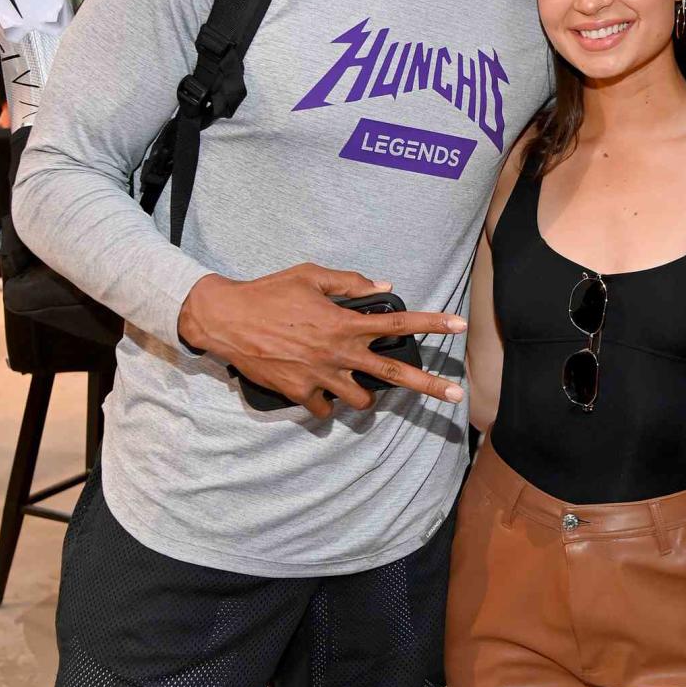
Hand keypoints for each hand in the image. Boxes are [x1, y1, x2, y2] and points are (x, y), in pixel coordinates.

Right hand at [178, 264, 466, 419]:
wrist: (226, 320)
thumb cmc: (269, 293)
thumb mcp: (310, 276)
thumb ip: (349, 283)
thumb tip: (382, 286)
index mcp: (345, 323)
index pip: (399, 324)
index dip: (432, 323)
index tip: (459, 326)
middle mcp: (339, 353)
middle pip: (394, 375)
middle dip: (429, 386)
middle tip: (457, 395)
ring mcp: (321, 377)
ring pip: (362, 401)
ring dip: (366, 396)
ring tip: (357, 384)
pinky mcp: (299, 393)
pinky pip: (325, 410)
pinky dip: (327, 403)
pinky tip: (319, 390)